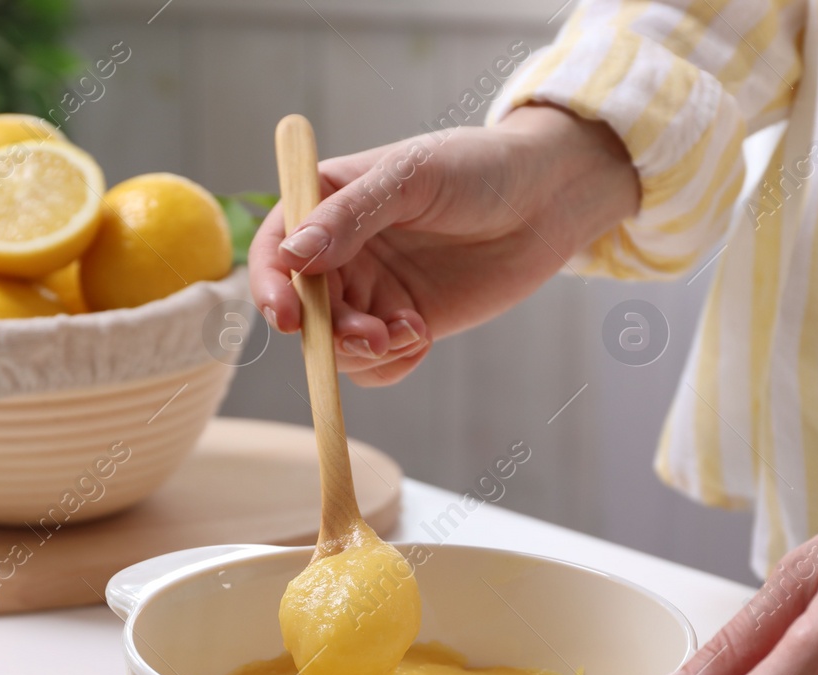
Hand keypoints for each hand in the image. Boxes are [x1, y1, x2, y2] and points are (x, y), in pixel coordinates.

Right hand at [249, 105, 637, 385]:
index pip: (276, 248)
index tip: (288, 316)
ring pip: (336, 345)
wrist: (546, 199)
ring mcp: (373, 290)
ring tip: (409, 332)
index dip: (271, 284)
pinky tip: (420, 338)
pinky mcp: (405, 322)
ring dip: (363, 352)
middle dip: (329, 331)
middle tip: (374, 336)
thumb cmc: (478, 168)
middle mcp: (341, 251)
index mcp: (327, 203)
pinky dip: (391, 363)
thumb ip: (351, 216)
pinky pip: (376, 364)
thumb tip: (293, 256)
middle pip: (304, 308)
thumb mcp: (412, 178)